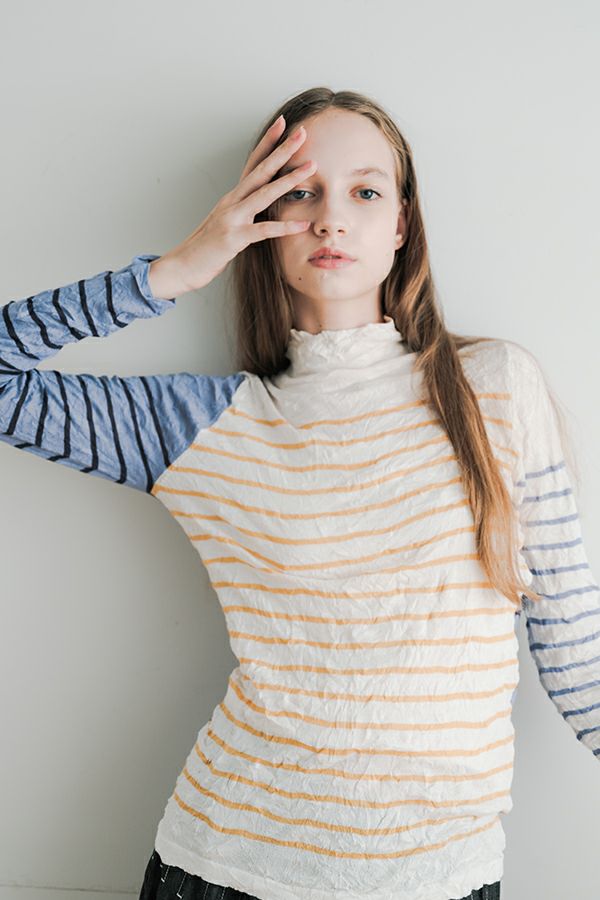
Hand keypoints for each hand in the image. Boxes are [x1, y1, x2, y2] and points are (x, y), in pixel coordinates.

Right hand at [148, 117, 315, 298]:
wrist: (181, 266)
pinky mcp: (233, 238)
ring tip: (311, 166)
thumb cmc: (205, 248)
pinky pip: (263, 231)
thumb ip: (242, 211)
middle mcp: (232, 202)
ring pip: (264, 194)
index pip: (252, 164)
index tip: (282, 123)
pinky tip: (302, 224)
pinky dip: (284, 227)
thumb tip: (260, 204)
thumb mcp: (226, 223)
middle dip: (282, 150)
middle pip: (261, 170)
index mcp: (232, 197)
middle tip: (302, 132)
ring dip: (289, 179)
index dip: (267, 143)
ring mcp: (232, 218)